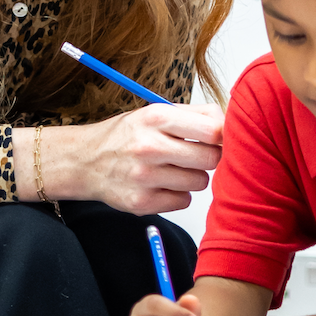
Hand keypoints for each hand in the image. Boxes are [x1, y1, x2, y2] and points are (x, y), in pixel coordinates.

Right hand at [33, 102, 222, 214]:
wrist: (83, 161)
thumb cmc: (125, 136)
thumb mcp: (153, 113)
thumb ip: (194, 115)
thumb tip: (231, 124)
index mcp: (156, 118)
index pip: (214, 129)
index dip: (223, 136)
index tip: (218, 139)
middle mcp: (149, 146)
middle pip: (211, 158)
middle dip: (209, 157)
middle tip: (194, 155)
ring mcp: (145, 177)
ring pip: (200, 182)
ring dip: (192, 177)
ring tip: (173, 169)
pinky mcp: (141, 203)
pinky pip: (183, 201)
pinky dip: (177, 194)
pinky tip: (161, 184)